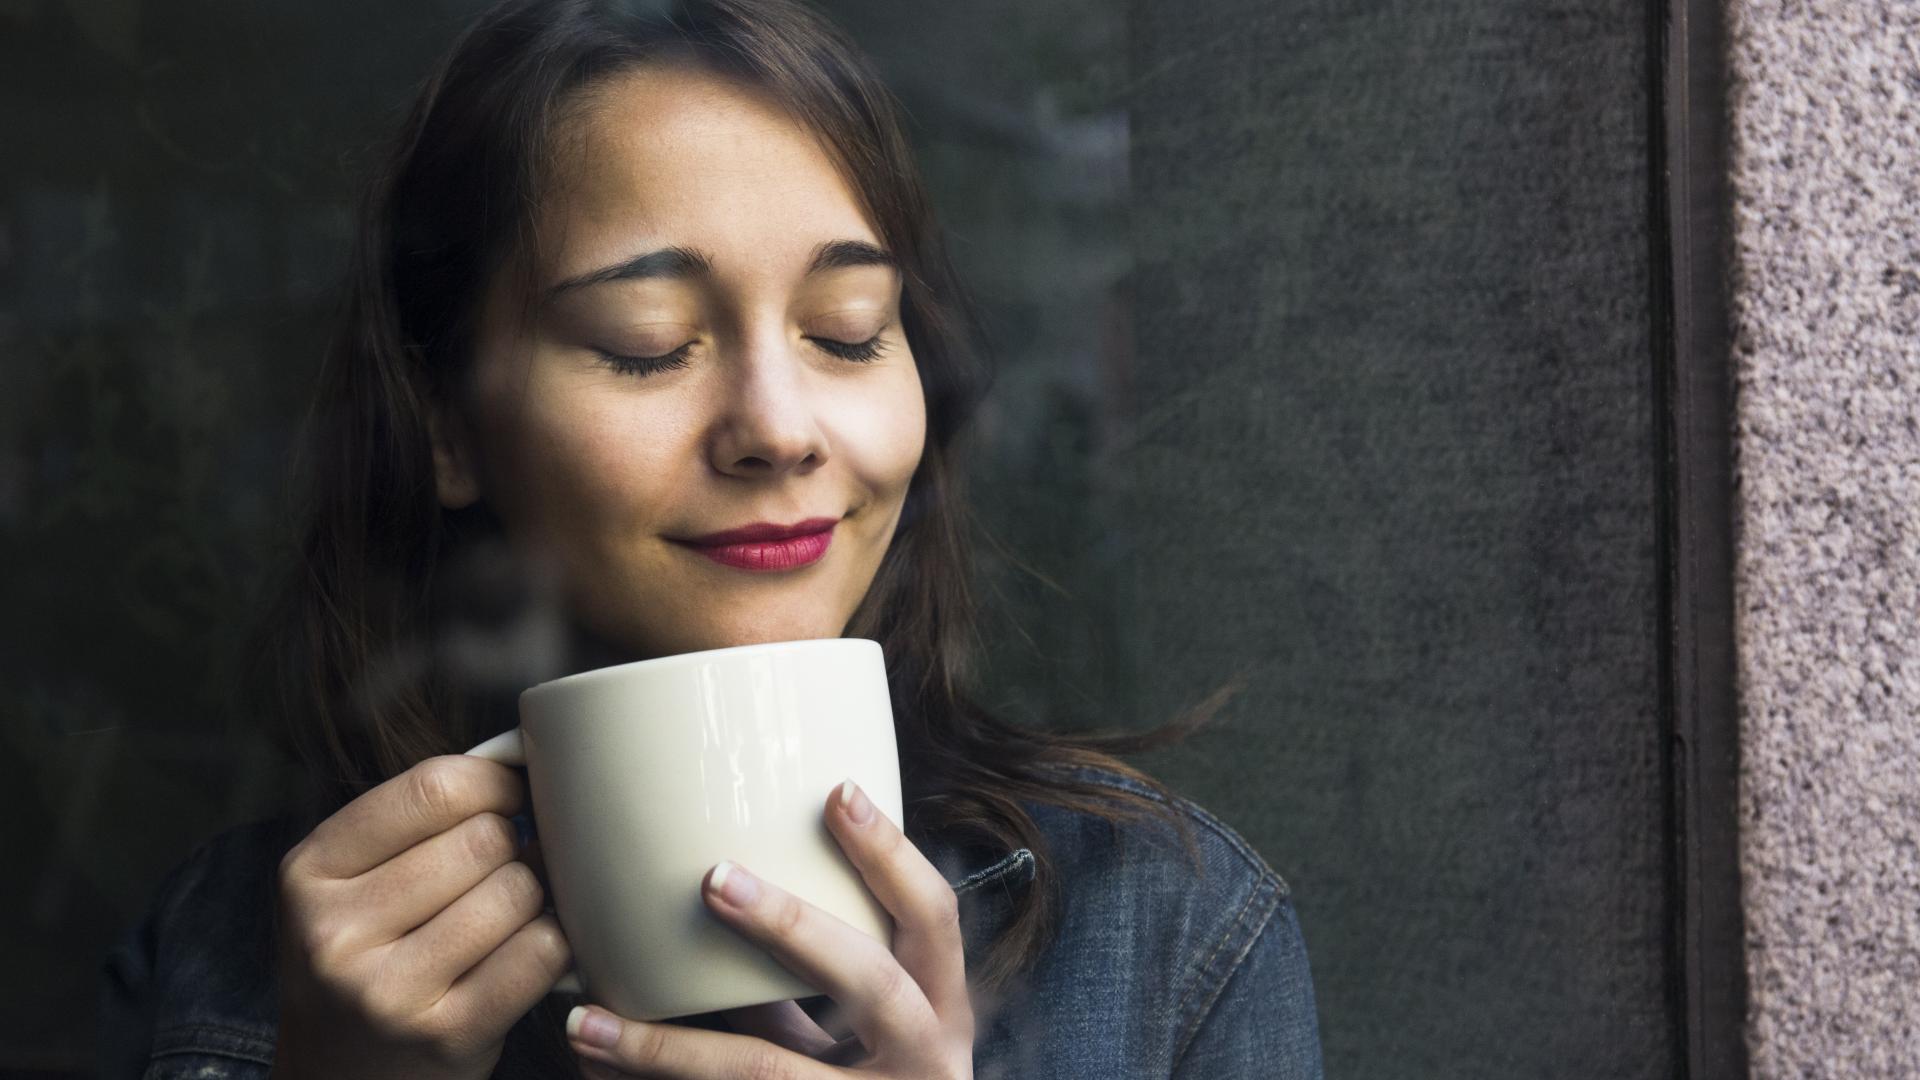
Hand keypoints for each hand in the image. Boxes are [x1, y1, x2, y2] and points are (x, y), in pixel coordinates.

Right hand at [271, 755, 573, 1079]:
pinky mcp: (447, 1035)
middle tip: (506, 866)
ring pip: (518, 891)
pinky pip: (540, 951)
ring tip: (506, 915)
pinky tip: (524, 950)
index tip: (512, 793)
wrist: (339, 1076)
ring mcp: (389, 992)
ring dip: (532, 897)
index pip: (432, 788)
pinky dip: (551, 942)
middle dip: (513, 844)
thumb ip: (416, 817)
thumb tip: (522, 753)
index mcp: (309, 872)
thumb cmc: (365, 958)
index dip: (494, 781)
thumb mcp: (351, 882)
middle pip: (484, 839)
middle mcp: (336, 933)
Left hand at [564, 779, 973, 1078]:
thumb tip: (723, 880)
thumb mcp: (867, 1028)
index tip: (838, 792)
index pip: (932, 915)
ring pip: (767, 1072)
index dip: (892, 855)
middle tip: (714, 880)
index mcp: (941, 1007)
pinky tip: (598, 1073)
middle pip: (868, 979)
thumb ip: (818, 971)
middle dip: (790, 925)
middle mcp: (926, 1058)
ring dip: (666, 1049)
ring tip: (587, 1022)